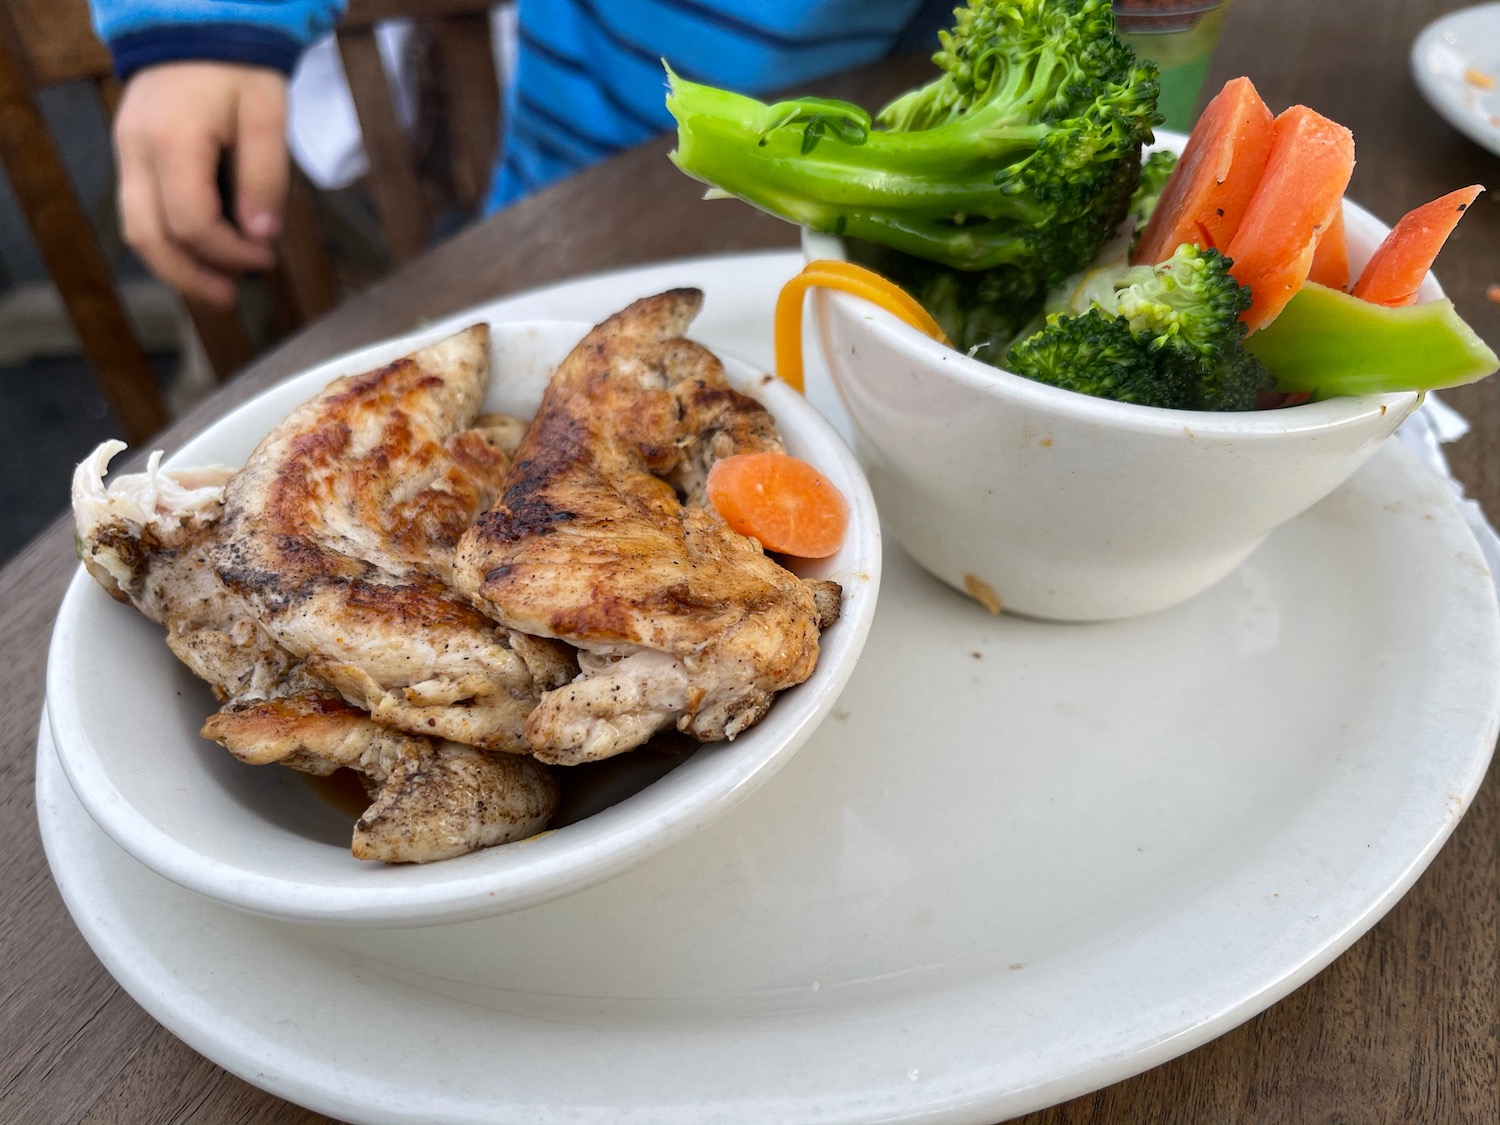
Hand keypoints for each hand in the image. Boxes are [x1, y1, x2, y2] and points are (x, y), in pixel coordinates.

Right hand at [113, 63, 288, 308]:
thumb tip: (262, 235)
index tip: (265, 256)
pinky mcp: (130, 157)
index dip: (229, 253)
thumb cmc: (237, 67)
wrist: (194, 24)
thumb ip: (266, 177)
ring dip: (176, 268)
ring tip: (218, 286)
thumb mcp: (267, 115)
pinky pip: (139, 213)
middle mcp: (137, 153)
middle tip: (232, 296)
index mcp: (172, 142)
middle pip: (149, 239)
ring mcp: (126, 154)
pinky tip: (202, 254)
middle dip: (192, 278)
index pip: (192, 223)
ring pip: (137, 231)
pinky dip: (169, 242)